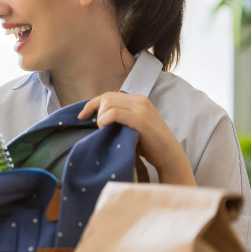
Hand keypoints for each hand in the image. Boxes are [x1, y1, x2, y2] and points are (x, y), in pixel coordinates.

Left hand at [78, 92, 195, 185]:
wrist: (169, 155)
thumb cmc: (149, 145)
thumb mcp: (132, 126)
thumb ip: (120, 118)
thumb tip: (97, 118)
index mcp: (138, 100)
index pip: (109, 96)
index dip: (92, 104)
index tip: (81, 116)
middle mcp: (140, 100)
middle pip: (107, 97)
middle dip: (94, 110)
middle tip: (95, 127)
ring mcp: (141, 108)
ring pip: (108, 103)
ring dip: (100, 117)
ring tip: (103, 130)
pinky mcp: (140, 119)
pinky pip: (114, 113)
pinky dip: (104, 120)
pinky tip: (104, 128)